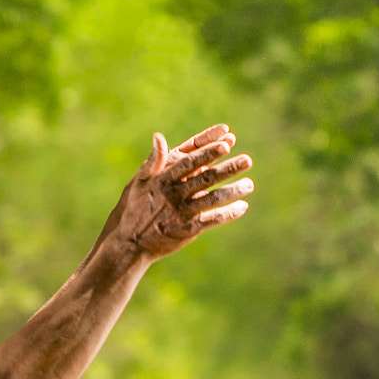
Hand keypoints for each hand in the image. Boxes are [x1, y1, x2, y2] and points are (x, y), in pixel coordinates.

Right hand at [115, 123, 252, 259]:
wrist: (129, 242)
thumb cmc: (134, 207)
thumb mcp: (138, 181)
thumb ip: (154, 161)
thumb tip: (159, 137)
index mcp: (163, 178)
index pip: (190, 160)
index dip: (208, 151)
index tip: (227, 141)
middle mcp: (175, 194)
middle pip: (206, 177)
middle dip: (228, 168)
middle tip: (247, 160)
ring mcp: (183, 212)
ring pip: (212, 199)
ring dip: (232, 190)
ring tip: (250, 184)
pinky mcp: (188, 230)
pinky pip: (212, 220)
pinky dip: (228, 213)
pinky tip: (242, 206)